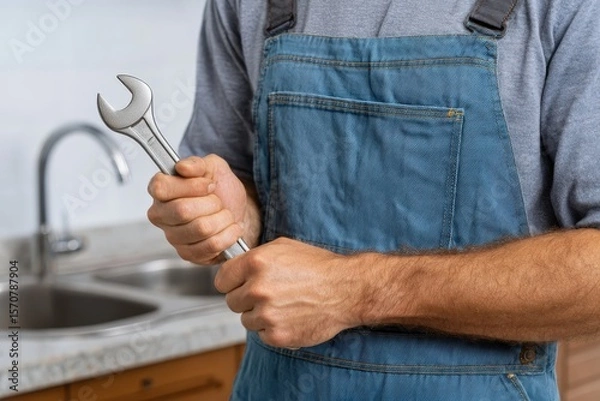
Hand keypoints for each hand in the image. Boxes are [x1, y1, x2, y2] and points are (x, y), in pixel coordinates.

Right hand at [147, 155, 246, 263]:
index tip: (209, 184)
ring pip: (200, 229)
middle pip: (182, 211)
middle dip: (211, 203)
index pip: (162, 188)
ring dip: (223, 219)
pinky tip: (231, 228)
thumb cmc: (220, 190)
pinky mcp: (188, 254)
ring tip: (226, 214)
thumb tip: (182, 167)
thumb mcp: (213, 167)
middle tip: (218, 201)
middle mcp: (161, 215)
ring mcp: (173, 237)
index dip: (191, 186)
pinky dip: (229, 234)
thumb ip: (197, 164)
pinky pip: (211, 245)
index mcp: (161, 190)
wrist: (237, 212)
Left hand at [214, 237, 365, 347]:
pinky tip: (290, 316)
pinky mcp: (277, 335)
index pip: (221, 280)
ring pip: (246, 320)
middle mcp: (258, 289)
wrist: (346, 289)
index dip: (232, 282)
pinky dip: (273, 329)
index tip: (240, 284)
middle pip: (232, 301)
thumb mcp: (283, 247)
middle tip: (269, 294)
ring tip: (284, 304)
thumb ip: (254, 257)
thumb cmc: (318, 266)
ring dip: (260, 315)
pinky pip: (262, 334)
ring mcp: (267, 314)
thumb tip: (234, 266)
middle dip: (246, 299)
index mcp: (255, 263)